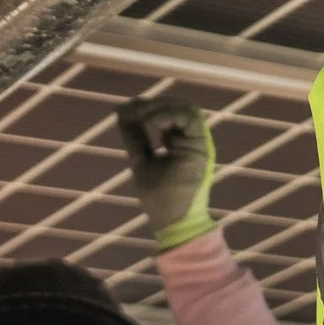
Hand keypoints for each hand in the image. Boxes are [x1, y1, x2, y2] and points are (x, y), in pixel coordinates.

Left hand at [115, 96, 217, 249]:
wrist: (172, 220)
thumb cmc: (159, 198)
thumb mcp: (140, 160)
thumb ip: (135, 137)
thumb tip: (122, 112)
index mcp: (177, 143)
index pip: (165, 115)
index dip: (146, 108)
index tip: (124, 110)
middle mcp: (189, 140)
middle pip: (176, 107)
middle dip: (151, 104)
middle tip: (131, 109)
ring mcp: (197, 142)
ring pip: (185, 107)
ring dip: (160, 108)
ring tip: (142, 118)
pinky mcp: (201, 145)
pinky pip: (189, 116)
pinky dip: (168, 115)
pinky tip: (151, 124)